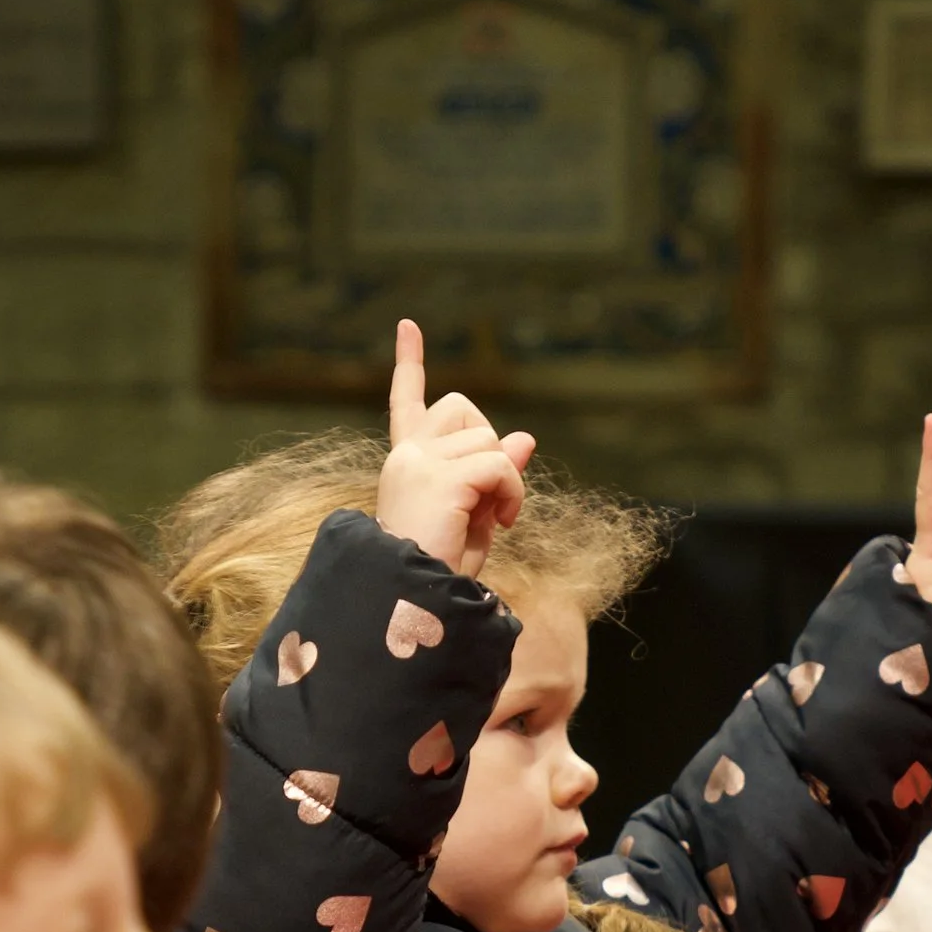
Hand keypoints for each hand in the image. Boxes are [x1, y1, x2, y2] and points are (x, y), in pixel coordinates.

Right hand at [377, 318, 536, 578]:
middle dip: (490, 443)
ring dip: (506, 480)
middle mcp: (406, 456)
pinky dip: (512, 493)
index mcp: (406, 465)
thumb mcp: (477, 514)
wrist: (413, 604)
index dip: (410, 364)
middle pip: (463, 409)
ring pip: (489, 439)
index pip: (408, 404)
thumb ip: (496, 473)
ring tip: (494, 520)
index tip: (408, 326)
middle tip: (490, 496)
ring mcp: (418, 462)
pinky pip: (500, 464)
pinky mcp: (439, 477)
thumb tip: (526, 438)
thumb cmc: (441, 572)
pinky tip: (502, 523)